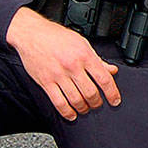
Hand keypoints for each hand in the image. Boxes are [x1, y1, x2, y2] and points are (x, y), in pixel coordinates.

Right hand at [6, 7, 120, 120]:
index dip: (112, 93)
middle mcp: (72, 66)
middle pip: (90, 93)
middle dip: (97, 103)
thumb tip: (111, 70)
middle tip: (98, 104)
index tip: (115, 100)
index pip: (104, 79)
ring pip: (76, 100)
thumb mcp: (82, 43)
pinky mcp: (45, 82)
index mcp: (84, 55)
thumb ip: (97, 59)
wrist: (32, 34)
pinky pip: (58, 102)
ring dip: (83, 108)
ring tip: (85, 108)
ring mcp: (58, 75)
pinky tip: (71, 114)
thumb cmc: (56, 36)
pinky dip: (67, 112)